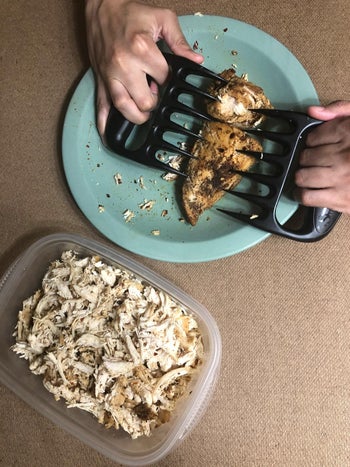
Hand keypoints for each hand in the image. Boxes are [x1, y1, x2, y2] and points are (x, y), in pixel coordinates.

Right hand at [85, 0, 202, 136]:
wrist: (102, 4)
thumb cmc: (131, 11)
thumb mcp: (162, 18)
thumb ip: (180, 41)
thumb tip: (196, 61)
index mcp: (142, 49)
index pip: (164, 79)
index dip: (169, 83)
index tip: (168, 79)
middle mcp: (124, 65)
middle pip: (145, 100)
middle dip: (155, 102)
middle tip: (156, 94)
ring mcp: (110, 74)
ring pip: (125, 107)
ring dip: (137, 116)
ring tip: (144, 113)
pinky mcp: (99, 79)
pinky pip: (100, 105)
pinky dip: (103, 122)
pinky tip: (107, 135)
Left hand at [295, 100, 349, 212]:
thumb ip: (341, 110)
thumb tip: (313, 111)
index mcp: (349, 133)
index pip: (313, 137)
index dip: (312, 142)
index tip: (317, 146)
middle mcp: (343, 155)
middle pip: (306, 157)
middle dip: (307, 160)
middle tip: (315, 162)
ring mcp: (341, 177)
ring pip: (303, 176)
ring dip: (303, 176)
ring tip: (310, 176)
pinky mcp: (341, 198)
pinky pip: (309, 196)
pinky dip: (303, 194)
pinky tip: (308, 192)